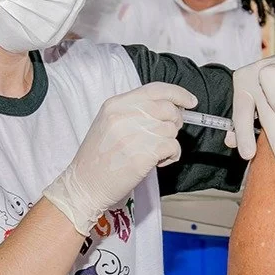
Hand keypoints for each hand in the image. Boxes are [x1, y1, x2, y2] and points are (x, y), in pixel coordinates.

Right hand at [43, 82, 196, 234]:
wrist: (84, 185)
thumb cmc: (99, 158)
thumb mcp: (109, 123)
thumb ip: (135, 112)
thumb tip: (171, 109)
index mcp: (116, 104)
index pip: (156, 89)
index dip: (178, 93)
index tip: (191, 101)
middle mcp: (125, 115)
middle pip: (168, 109)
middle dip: (175, 122)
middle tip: (165, 136)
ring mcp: (134, 134)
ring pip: (172, 129)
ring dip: (170, 143)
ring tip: (154, 153)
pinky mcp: (143, 154)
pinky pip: (173, 147)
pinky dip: (171, 156)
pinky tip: (158, 162)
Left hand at [226, 48, 274, 165]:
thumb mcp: (260, 107)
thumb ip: (245, 124)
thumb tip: (230, 142)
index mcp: (243, 87)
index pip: (241, 114)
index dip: (243, 135)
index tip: (249, 155)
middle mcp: (255, 74)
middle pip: (262, 106)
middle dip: (274, 134)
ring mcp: (274, 63)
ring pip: (270, 79)